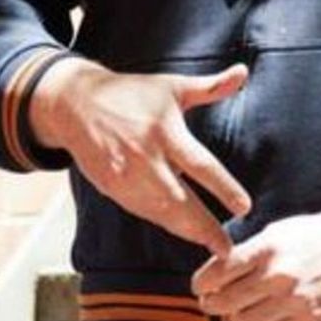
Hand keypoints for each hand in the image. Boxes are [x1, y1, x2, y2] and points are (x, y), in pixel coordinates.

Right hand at [29, 59, 250, 254]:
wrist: (76, 103)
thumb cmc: (132, 93)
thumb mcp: (173, 86)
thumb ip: (210, 87)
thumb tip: (243, 71)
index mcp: (164, 131)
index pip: (199, 164)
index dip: (222, 188)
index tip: (244, 208)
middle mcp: (144, 158)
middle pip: (178, 200)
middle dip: (203, 227)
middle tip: (227, 248)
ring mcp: (124, 176)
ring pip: (158, 211)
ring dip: (184, 231)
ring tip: (210, 245)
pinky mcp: (110, 187)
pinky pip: (140, 210)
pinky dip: (162, 222)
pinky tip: (181, 231)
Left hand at [191, 205, 320, 320]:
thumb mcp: (283, 230)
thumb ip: (252, 250)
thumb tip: (220, 271)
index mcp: (269, 247)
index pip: (218, 272)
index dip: (202, 283)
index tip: (201, 287)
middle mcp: (279, 275)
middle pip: (225, 301)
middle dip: (214, 303)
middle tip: (214, 301)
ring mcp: (295, 299)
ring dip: (241, 316)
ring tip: (248, 306)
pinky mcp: (310, 318)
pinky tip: (273, 314)